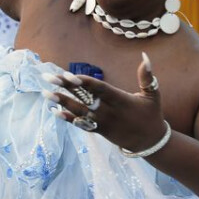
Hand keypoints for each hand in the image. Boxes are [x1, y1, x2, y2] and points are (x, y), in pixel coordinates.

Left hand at [42, 52, 168, 153]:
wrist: (150, 143)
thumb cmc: (151, 115)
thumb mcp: (153, 95)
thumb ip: (147, 76)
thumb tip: (145, 56)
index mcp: (121, 100)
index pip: (100, 89)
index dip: (84, 83)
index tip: (69, 75)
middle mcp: (109, 112)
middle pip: (85, 99)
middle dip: (66, 88)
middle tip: (49, 77)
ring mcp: (103, 123)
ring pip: (79, 112)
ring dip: (61, 102)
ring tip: (45, 93)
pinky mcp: (99, 131)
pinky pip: (81, 124)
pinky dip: (68, 118)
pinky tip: (54, 111)